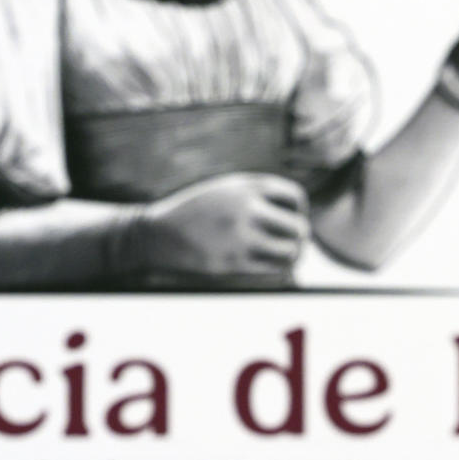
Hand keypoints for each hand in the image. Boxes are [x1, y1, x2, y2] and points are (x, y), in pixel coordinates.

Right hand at [139, 173, 309, 281]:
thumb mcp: (225, 189)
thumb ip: (256, 193)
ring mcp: (239, 237)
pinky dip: (280, 272)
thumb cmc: (195, 212)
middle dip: (300, 237)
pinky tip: (275, 270)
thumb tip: (296, 212)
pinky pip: (272, 271)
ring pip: (289, 251)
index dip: (299, 211)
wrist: (158, 234)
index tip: (291, 219)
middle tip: (295, 243)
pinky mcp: (232, 263)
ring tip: (288, 258)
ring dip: (293, 256)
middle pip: (298, 227)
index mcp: (246, 187)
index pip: (295, 197)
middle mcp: (246, 210)